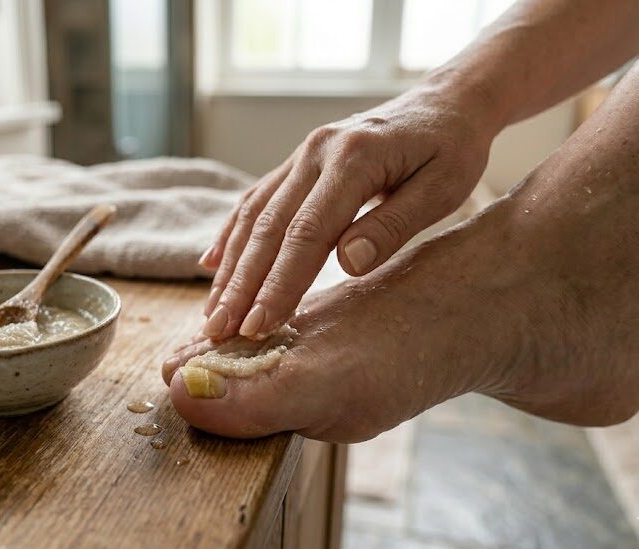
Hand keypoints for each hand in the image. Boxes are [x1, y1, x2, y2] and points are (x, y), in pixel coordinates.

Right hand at [198, 87, 497, 340]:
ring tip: (212, 314)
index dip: (278, 283)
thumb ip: (392, 226)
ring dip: (230, 267)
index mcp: (353, 159)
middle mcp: (316, 152)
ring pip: (253, 216)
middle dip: (241, 284)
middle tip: (218, 332)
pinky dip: (230, 235)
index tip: (257, 326)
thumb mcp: (442, 189)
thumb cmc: (451, 149)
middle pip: (268, 227)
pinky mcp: (295, 163)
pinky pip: (254, 200)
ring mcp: (300, 155)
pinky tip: (211, 265)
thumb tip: (348, 266)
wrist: (444, 101)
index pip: (306, 233)